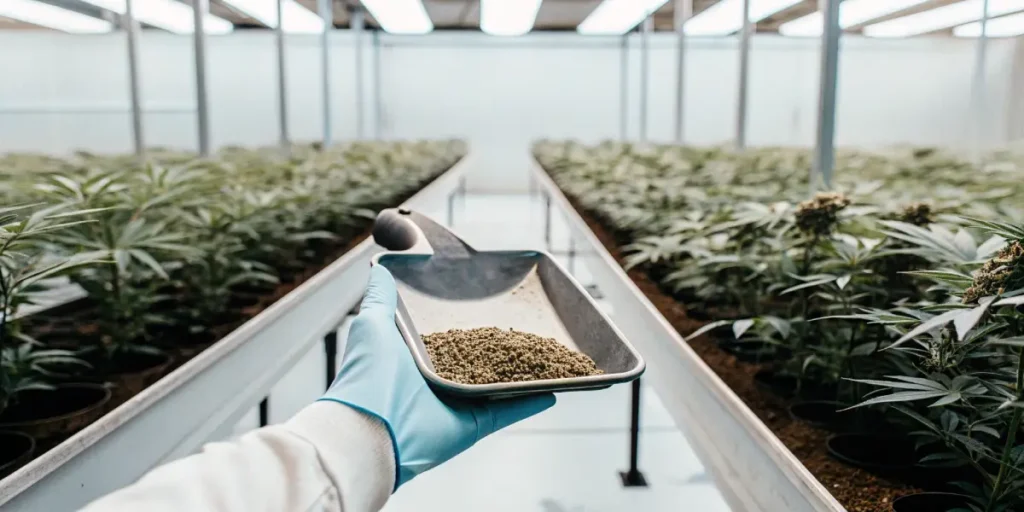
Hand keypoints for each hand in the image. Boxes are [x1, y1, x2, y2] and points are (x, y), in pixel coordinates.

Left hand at [319, 266, 555, 487]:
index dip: (463, 320)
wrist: (371, 428)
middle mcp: (436, 380)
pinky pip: (508, 411)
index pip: (445, 334)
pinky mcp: (472, 424)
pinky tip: (554, 388)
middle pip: (475, 358)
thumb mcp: (371, 324)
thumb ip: (381, 298)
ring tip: (548, 352)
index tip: (486, 302)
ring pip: (496, 382)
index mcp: (413, 356)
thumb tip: (379, 268)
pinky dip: (530, 401)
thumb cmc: (368, 375)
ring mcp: (456, 403)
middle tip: (526, 324)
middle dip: (497, 345)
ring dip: (521, 370)